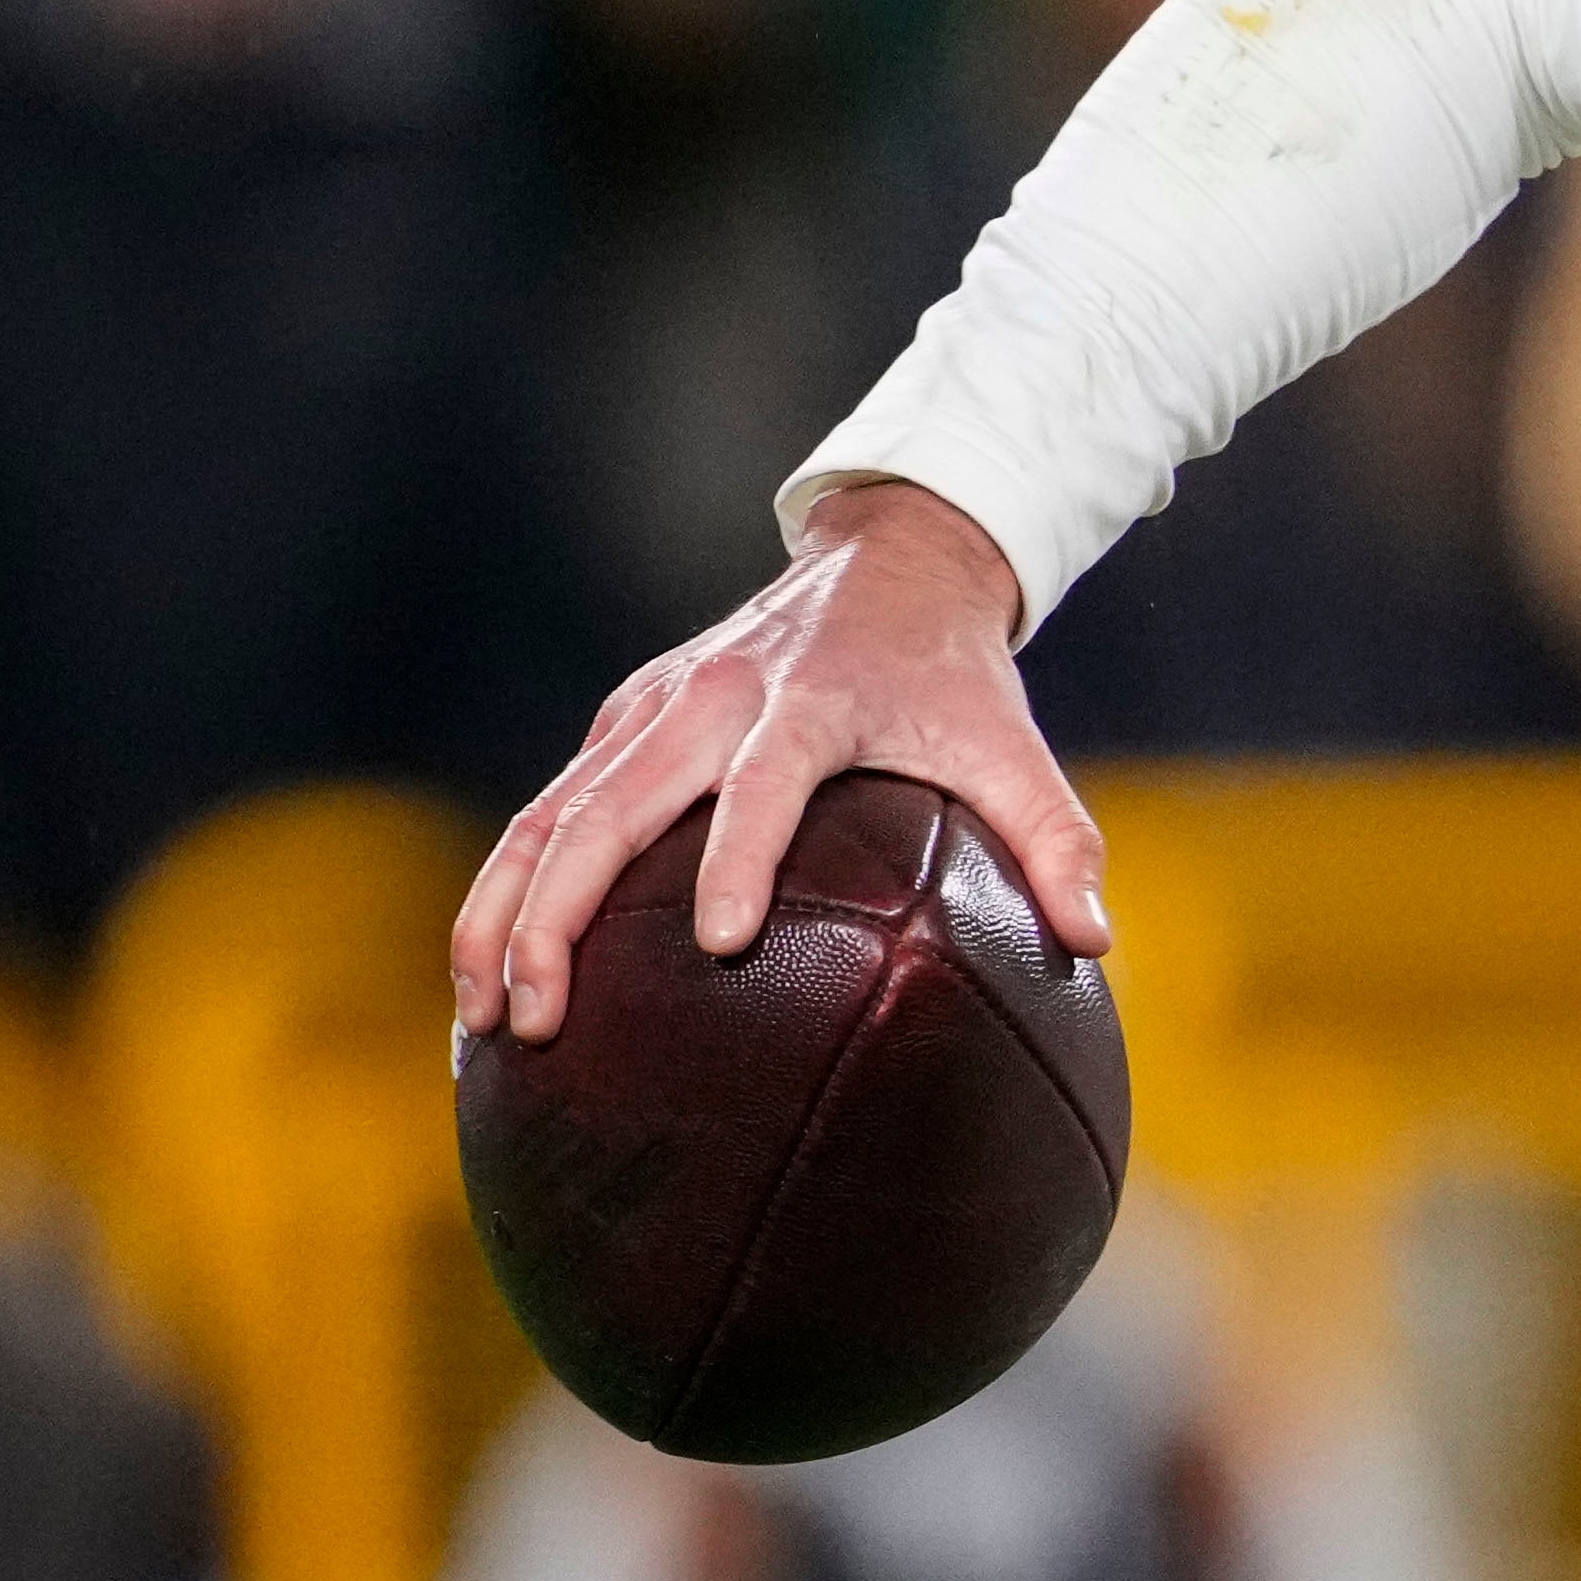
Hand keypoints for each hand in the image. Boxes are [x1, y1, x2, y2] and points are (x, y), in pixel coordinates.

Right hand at [449, 481, 1107, 1042]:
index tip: (718, 940)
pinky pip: (548, 807)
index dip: (737, 857)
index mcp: (810, 704)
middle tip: (538, 1019)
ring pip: (551, 813)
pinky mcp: (624, 719)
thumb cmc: (956, 676)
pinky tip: (489, 973)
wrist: (890, 562)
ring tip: (482, 1019)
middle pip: (609, 806)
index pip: (764, 786)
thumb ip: (1057, 840)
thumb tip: (1098, 941)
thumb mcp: (1014, 745)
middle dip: (561, 914)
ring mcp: (654, 707)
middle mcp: (713, 700)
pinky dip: (508, 886)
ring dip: (505, 912)